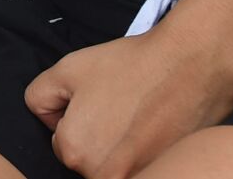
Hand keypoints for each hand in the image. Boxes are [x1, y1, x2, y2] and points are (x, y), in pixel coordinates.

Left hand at [23, 24, 232, 178]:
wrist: (192, 65)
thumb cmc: (132, 65)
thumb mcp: (68, 68)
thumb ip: (40, 96)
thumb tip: (46, 118)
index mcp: (75, 151)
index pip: (61, 143)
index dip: (76, 117)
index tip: (100, 99)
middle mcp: (101, 175)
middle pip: (88, 159)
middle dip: (97, 136)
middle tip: (121, 106)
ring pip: (113, 166)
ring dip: (121, 148)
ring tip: (140, 118)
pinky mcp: (166, 176)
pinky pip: (143, 169)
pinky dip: (145, 154)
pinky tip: (156, 130)